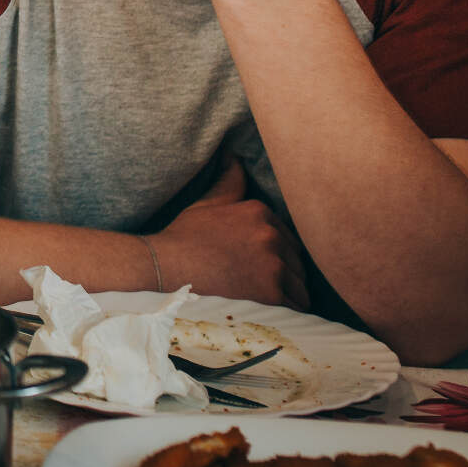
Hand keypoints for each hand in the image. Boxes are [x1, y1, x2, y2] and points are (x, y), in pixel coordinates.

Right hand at [147, 158, 309, 308]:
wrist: (166, 267)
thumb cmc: (185, 237)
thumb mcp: (207, 203)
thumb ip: (230, 181)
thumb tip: (234, 154)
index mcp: (260, 211)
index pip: (289, 238)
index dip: (279, 254)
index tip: (262, 265)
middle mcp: (271, 234)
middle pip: (298, 261)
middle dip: (287, 273)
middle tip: (265, 284)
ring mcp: (272, 263)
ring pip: (301, 284)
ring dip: (290, 294)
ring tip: (271, 300)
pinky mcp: (271, 291)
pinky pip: (296, 305)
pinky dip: (288, 311)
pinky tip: (272, 312)